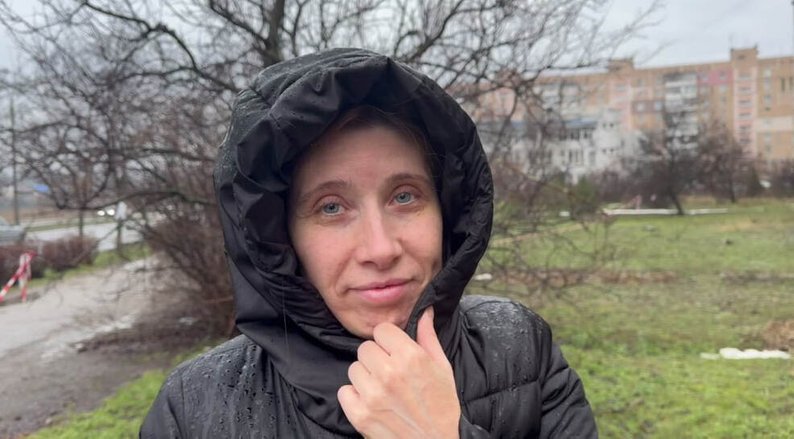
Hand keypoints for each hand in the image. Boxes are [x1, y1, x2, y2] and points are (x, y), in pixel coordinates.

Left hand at [338, 307, 460, 438]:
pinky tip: (371, 402)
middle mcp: (389, 373)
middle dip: (376, 358)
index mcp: (411, 357)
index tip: (394, 351)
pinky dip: (354, 397)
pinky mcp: (360, 415)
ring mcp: (372, 395)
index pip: (381, 330)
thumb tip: (425, 311)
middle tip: (389, 373)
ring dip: (365, 377)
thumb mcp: (443, 368)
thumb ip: (428, 337)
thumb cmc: (442, 407)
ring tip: (382, 389)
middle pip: (365, 348)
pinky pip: (344, 391)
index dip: (388, 340)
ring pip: (354, 368)